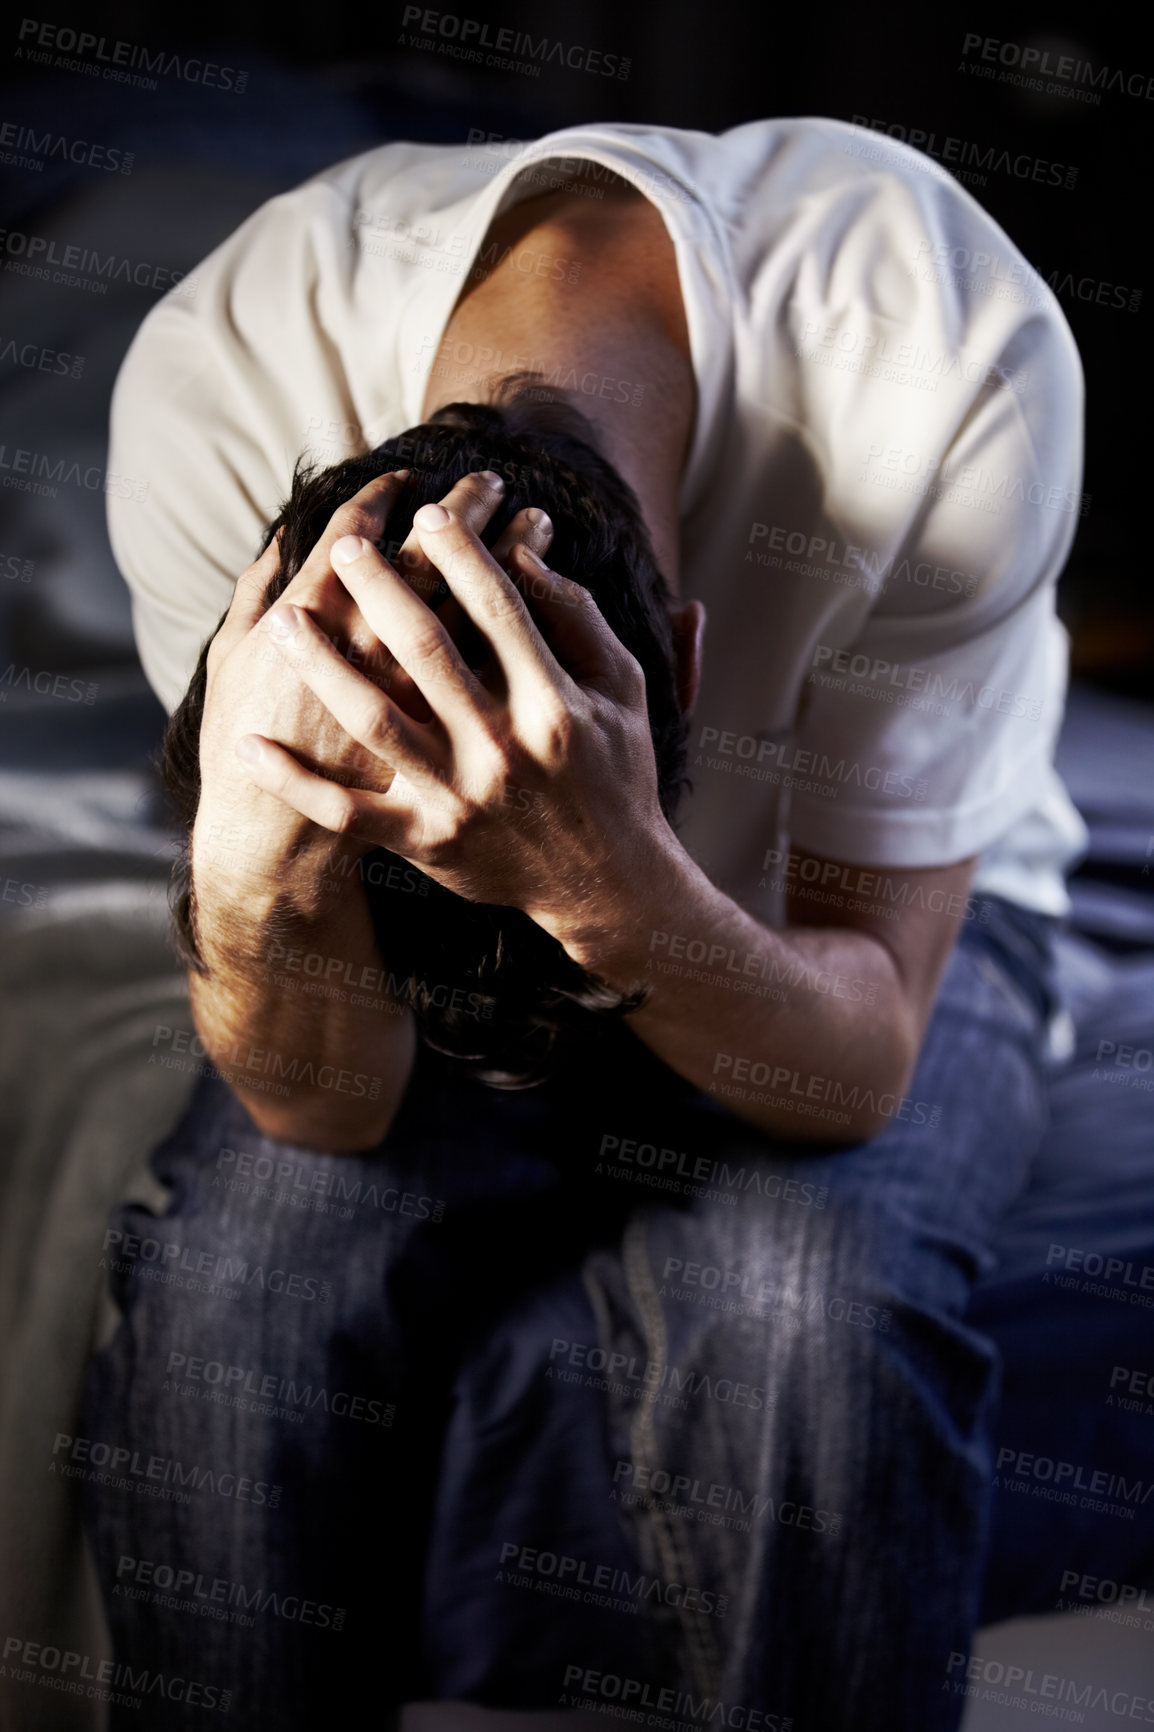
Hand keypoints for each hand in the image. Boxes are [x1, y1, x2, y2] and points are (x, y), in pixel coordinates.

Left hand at [235, 500, 671, 943]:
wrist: (607, 883)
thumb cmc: (616, 772)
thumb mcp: (623, 688)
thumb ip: (579, 618)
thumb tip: (524, 553)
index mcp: (552, 702)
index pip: (496, 608)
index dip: (458, 552)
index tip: (424, 512)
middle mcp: (502, 746)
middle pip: (426, 650)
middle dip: (379, 589)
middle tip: (344, 546)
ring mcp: (460, 796)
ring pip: (376, 719)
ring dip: (323, 666)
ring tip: (284, 621)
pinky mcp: (428, 840)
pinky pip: (348, 811)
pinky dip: (294, 782)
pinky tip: (248, 749)